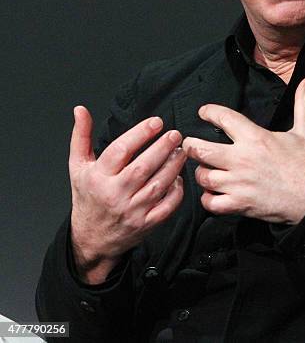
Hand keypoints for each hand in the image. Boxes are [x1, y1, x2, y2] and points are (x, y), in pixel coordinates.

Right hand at [68, 106, 186, 282]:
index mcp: (98, 177)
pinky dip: (177, 191)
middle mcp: (114, 194)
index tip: (157, 122)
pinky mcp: (146, 224)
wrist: (91, 238)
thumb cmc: (88, 197)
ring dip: (173, 166)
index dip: (140, 133)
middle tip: (175, 134)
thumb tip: (80, 110)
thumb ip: (81, 136)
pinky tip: (179, 177)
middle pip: (142, 167)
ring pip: (158, 185)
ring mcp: (131, 211)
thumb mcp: (78, 166)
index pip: (120, 151)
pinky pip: (167, 207)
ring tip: (181, 151)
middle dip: (162, 148)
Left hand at [182, 77, 304, 224]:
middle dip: (190, 145)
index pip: (223, 118)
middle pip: (200, 149)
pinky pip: (211, 203)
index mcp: (256, 138)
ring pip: (202, 177)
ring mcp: (239, 183)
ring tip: (204, 169)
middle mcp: (242, 159)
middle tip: (189, 143)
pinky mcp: (240, 205)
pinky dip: (208, 199)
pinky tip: (213, 193)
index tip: (203, 111)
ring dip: (200, 173)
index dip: (209, 112)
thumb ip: (302, 103)